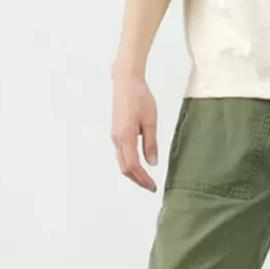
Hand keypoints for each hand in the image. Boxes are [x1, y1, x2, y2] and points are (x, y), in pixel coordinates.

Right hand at [111, 65, 158, 190]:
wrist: (125, 82)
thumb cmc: (140, 97)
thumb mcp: (150, 120)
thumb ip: (151, 143)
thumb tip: (152, 163)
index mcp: (125, 137)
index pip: (133, 166)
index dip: (143, 179)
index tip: (153, 186)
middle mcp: (117, 139)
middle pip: (125, 168)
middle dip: (138, 180)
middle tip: (151, 186)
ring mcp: (115, 136)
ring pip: (122, 162)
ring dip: (134, 173)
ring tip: (147, 179)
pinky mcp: (116, 132)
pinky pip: (122, 154)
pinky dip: (130, 163)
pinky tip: (140, 164)